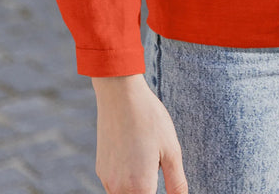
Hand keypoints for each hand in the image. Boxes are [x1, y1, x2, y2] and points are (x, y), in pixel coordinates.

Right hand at [93, 73, 187, 193]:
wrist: (120, 94)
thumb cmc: (149, 118)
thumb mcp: (171, 150)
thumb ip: (177, 183)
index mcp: (140, 188)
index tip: (160, 177)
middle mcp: (119, 189)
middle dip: (149, 190)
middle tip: (156, 166)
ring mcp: (107, 180)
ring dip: (138, 188)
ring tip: (148, 160)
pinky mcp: (101, 169)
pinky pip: (115, 185)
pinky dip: (127, 180)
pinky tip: (136, 155)